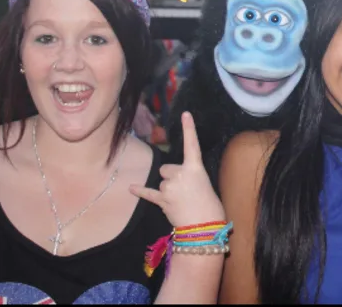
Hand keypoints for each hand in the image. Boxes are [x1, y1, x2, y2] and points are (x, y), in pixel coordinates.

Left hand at [130, 111, 224, 226]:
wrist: (204, 227)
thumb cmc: (210, 207)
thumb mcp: (205, 185)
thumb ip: (191, 177)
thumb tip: (178, 182)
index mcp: (196, 168)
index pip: (192, 144)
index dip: (189, 128)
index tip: (186, 114)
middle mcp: (181, 173)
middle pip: (168, 168)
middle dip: (173, 176)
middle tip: (185, 190)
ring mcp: (169, 187)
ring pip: (162, 181)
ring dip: (168, 189)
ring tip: (180, 201)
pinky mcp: (162, 200)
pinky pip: (148, 193)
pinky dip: (140, 191)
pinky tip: (131, 188)